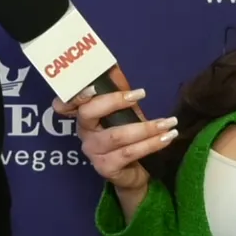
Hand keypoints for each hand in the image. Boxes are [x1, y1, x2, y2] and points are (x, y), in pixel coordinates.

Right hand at [51, 87, 178, 190]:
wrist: (136, 171)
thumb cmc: (128, 136)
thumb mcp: (125, 110)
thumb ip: (118, 90)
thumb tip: (113, 64)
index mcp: (85, 116)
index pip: (66, 104)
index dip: (74, 95)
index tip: (92, 86)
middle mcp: (84, 133)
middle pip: (89, 113)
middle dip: (115, 101)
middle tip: (141, 93)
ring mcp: (93, 152)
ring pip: (117, 136)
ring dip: (146, 128)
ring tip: (169, 122)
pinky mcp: (106, 168)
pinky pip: (129, 153)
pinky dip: (151, 144)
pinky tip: (167, 137)